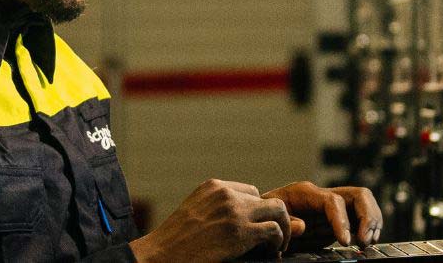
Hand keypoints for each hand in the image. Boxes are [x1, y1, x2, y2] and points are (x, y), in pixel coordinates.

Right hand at [129, 179, 293, 262]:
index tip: (258, 228)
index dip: (258, 212)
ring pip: (278, 211)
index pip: (250, 192)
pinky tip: (273, 252)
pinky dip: (278, 242)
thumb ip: (218, 209)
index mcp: (213, 187)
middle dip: (276, 219)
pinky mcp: (240, 232)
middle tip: (276, 238)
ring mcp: (234, 211)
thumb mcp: (195, 214)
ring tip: (279, 245)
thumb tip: (244, 218)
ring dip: (284, 229)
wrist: (159, 256)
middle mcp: (225, 194)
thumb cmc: (175, 243)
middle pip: (267, 200)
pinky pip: (274, 230)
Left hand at [262, 181, 382, 247]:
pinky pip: (361, 219)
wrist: (260, 225)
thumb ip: (284, 222)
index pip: (333, 201)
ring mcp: (333, 208)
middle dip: (368, 216)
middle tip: (366, 240)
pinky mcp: (338, 221)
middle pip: (358, 195)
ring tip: (367, 242)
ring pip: (364, 204)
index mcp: (305, 193)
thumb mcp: (267, 219)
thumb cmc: (262, 220)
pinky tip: (366, 242)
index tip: (345, 242)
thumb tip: (303, 226)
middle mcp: (323, 197)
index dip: (342, 221)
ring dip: (373, 222)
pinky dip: (369, 229)